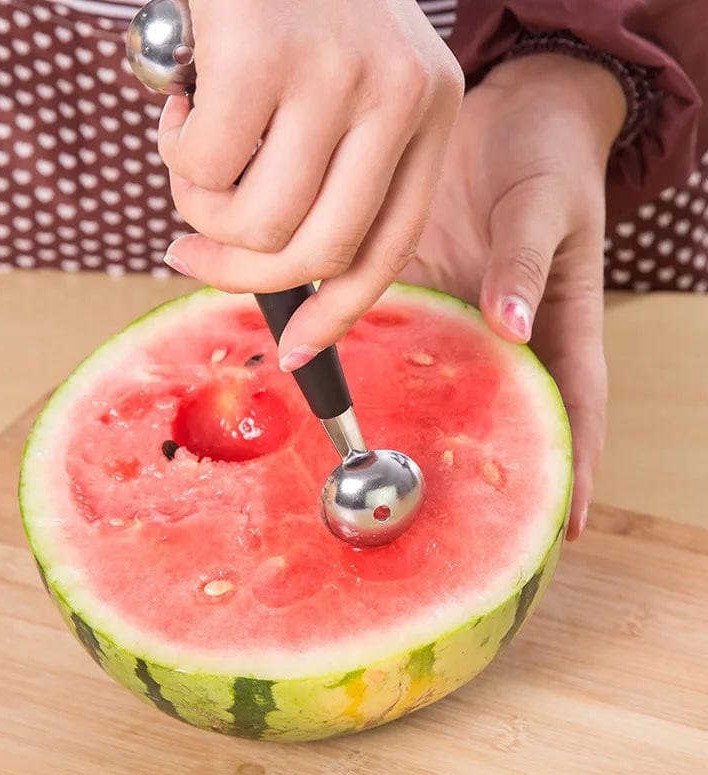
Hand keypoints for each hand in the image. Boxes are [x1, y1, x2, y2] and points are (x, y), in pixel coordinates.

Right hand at [158, 0, 462, 370]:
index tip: (297, 356)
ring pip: (257, 222)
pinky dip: (175, 155)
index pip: (388, 250)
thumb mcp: (338, 88)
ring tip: (188, 155)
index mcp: (430, 116)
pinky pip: (204, 168)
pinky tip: (179, 104)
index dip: (338, 315)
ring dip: (201, 210)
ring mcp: (342, 74)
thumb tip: (275, 272)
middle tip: (187, 250)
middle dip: (240, 274)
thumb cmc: (292, 7)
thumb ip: (324, 174)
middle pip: (318, 252)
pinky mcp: (270, 54)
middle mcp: (404, 97)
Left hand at [402, 54, 626, 539]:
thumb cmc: (548, 159)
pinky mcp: (416, 297)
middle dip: (477, 473)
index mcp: (555, 328)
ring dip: (409, 427)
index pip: (572, 413)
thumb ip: (525, 264)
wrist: (503, 113)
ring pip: (435, 388)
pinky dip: (367, 364)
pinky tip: (334, 385)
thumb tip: (510, 326)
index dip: (572, 473)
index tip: (563, 530)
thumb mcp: (547, 208)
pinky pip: (392, 338)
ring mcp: (454, 322)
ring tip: (376, 476)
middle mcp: (500, 340)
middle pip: (496, 420)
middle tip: (444, 523)